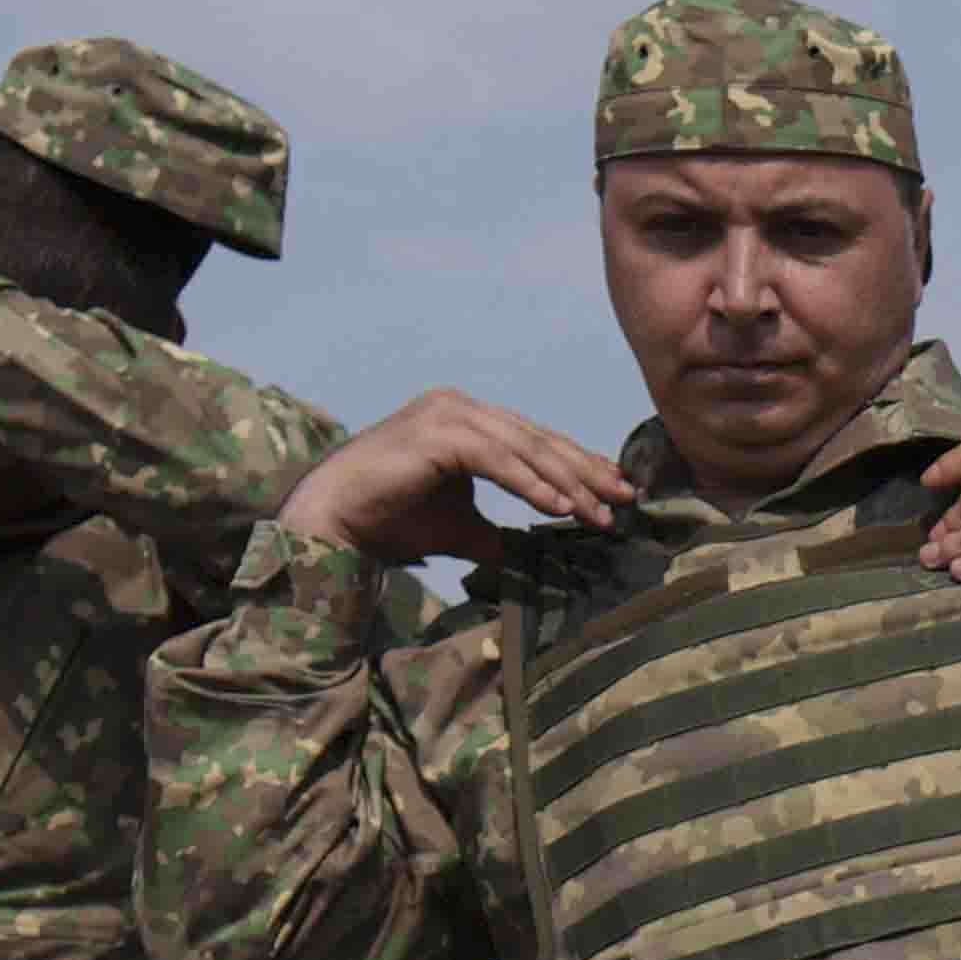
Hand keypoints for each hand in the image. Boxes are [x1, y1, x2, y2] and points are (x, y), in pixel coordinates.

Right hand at [280, 388, 643, 567]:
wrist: (334, 524)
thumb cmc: (390, 522)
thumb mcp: (460, 527)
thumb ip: (499, 529)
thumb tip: (534, 551)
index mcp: (466, 421)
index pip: (535, 441)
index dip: (578, 467)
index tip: (617, 493)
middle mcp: (459, 408)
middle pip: (537, 440)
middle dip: (584, 472)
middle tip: (625, 500)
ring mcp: (446, 414)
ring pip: (523, 448)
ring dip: (565, 483)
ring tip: (598, 514)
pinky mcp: (435, 433)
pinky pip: (496, 459)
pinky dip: (530, 483)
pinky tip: (559, 508)